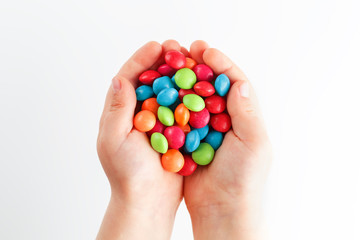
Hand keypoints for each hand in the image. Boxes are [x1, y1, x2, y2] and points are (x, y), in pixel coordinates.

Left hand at [96, 40, 184, 239]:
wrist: (148, 200)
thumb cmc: (127, 174)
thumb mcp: (114, 140)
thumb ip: (117, 109)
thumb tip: (119, 78)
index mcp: (120, 112)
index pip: (129, 77)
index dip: (142, 59)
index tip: (157, 46)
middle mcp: (139, 112)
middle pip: (151, 79)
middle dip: (163, 61)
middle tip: (177, 47)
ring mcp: (158, 120)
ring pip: (168, 90)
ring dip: (178, 74)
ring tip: (191, 60)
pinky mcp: (174, 130)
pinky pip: (182, 106)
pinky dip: (190, 94)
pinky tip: (201, 85)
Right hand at [184, 41, 271, 239]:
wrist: (222, 210)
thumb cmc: (243, 179)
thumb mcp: (253, 143)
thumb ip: (246, 112)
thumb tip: (239, 82)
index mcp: (243, 116)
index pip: (233, 82)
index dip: (219, 64)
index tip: (204, 49)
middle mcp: (224, 119)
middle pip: (210, 86)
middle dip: (198, 66)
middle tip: (184, 49)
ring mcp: (205, 129)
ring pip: (193, 98)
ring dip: (183, 81)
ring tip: (170, 64)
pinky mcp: (188, 140)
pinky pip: (179, 117)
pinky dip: (172, 103)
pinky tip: (162, 92)